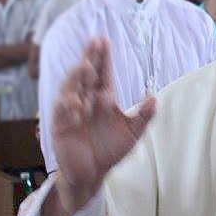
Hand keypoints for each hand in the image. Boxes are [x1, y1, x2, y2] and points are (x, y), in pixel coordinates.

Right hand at [52, 38, 155, 212]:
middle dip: (90, 59)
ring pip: (72, 90)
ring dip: (77, 78)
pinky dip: (68, 107)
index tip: (104, 41)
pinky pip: (62, 115)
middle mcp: (86, 101)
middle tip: (94, 44)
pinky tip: (75, 101)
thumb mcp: (132, 133)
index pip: (103, 74)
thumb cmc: (110, 150)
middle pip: (86, 76)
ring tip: (85, 67)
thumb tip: (154, 98)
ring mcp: (72, 113)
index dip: (103, 58)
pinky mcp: (61, 128)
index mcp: (103, 99)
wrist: (92, 174)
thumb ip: (144, 116)